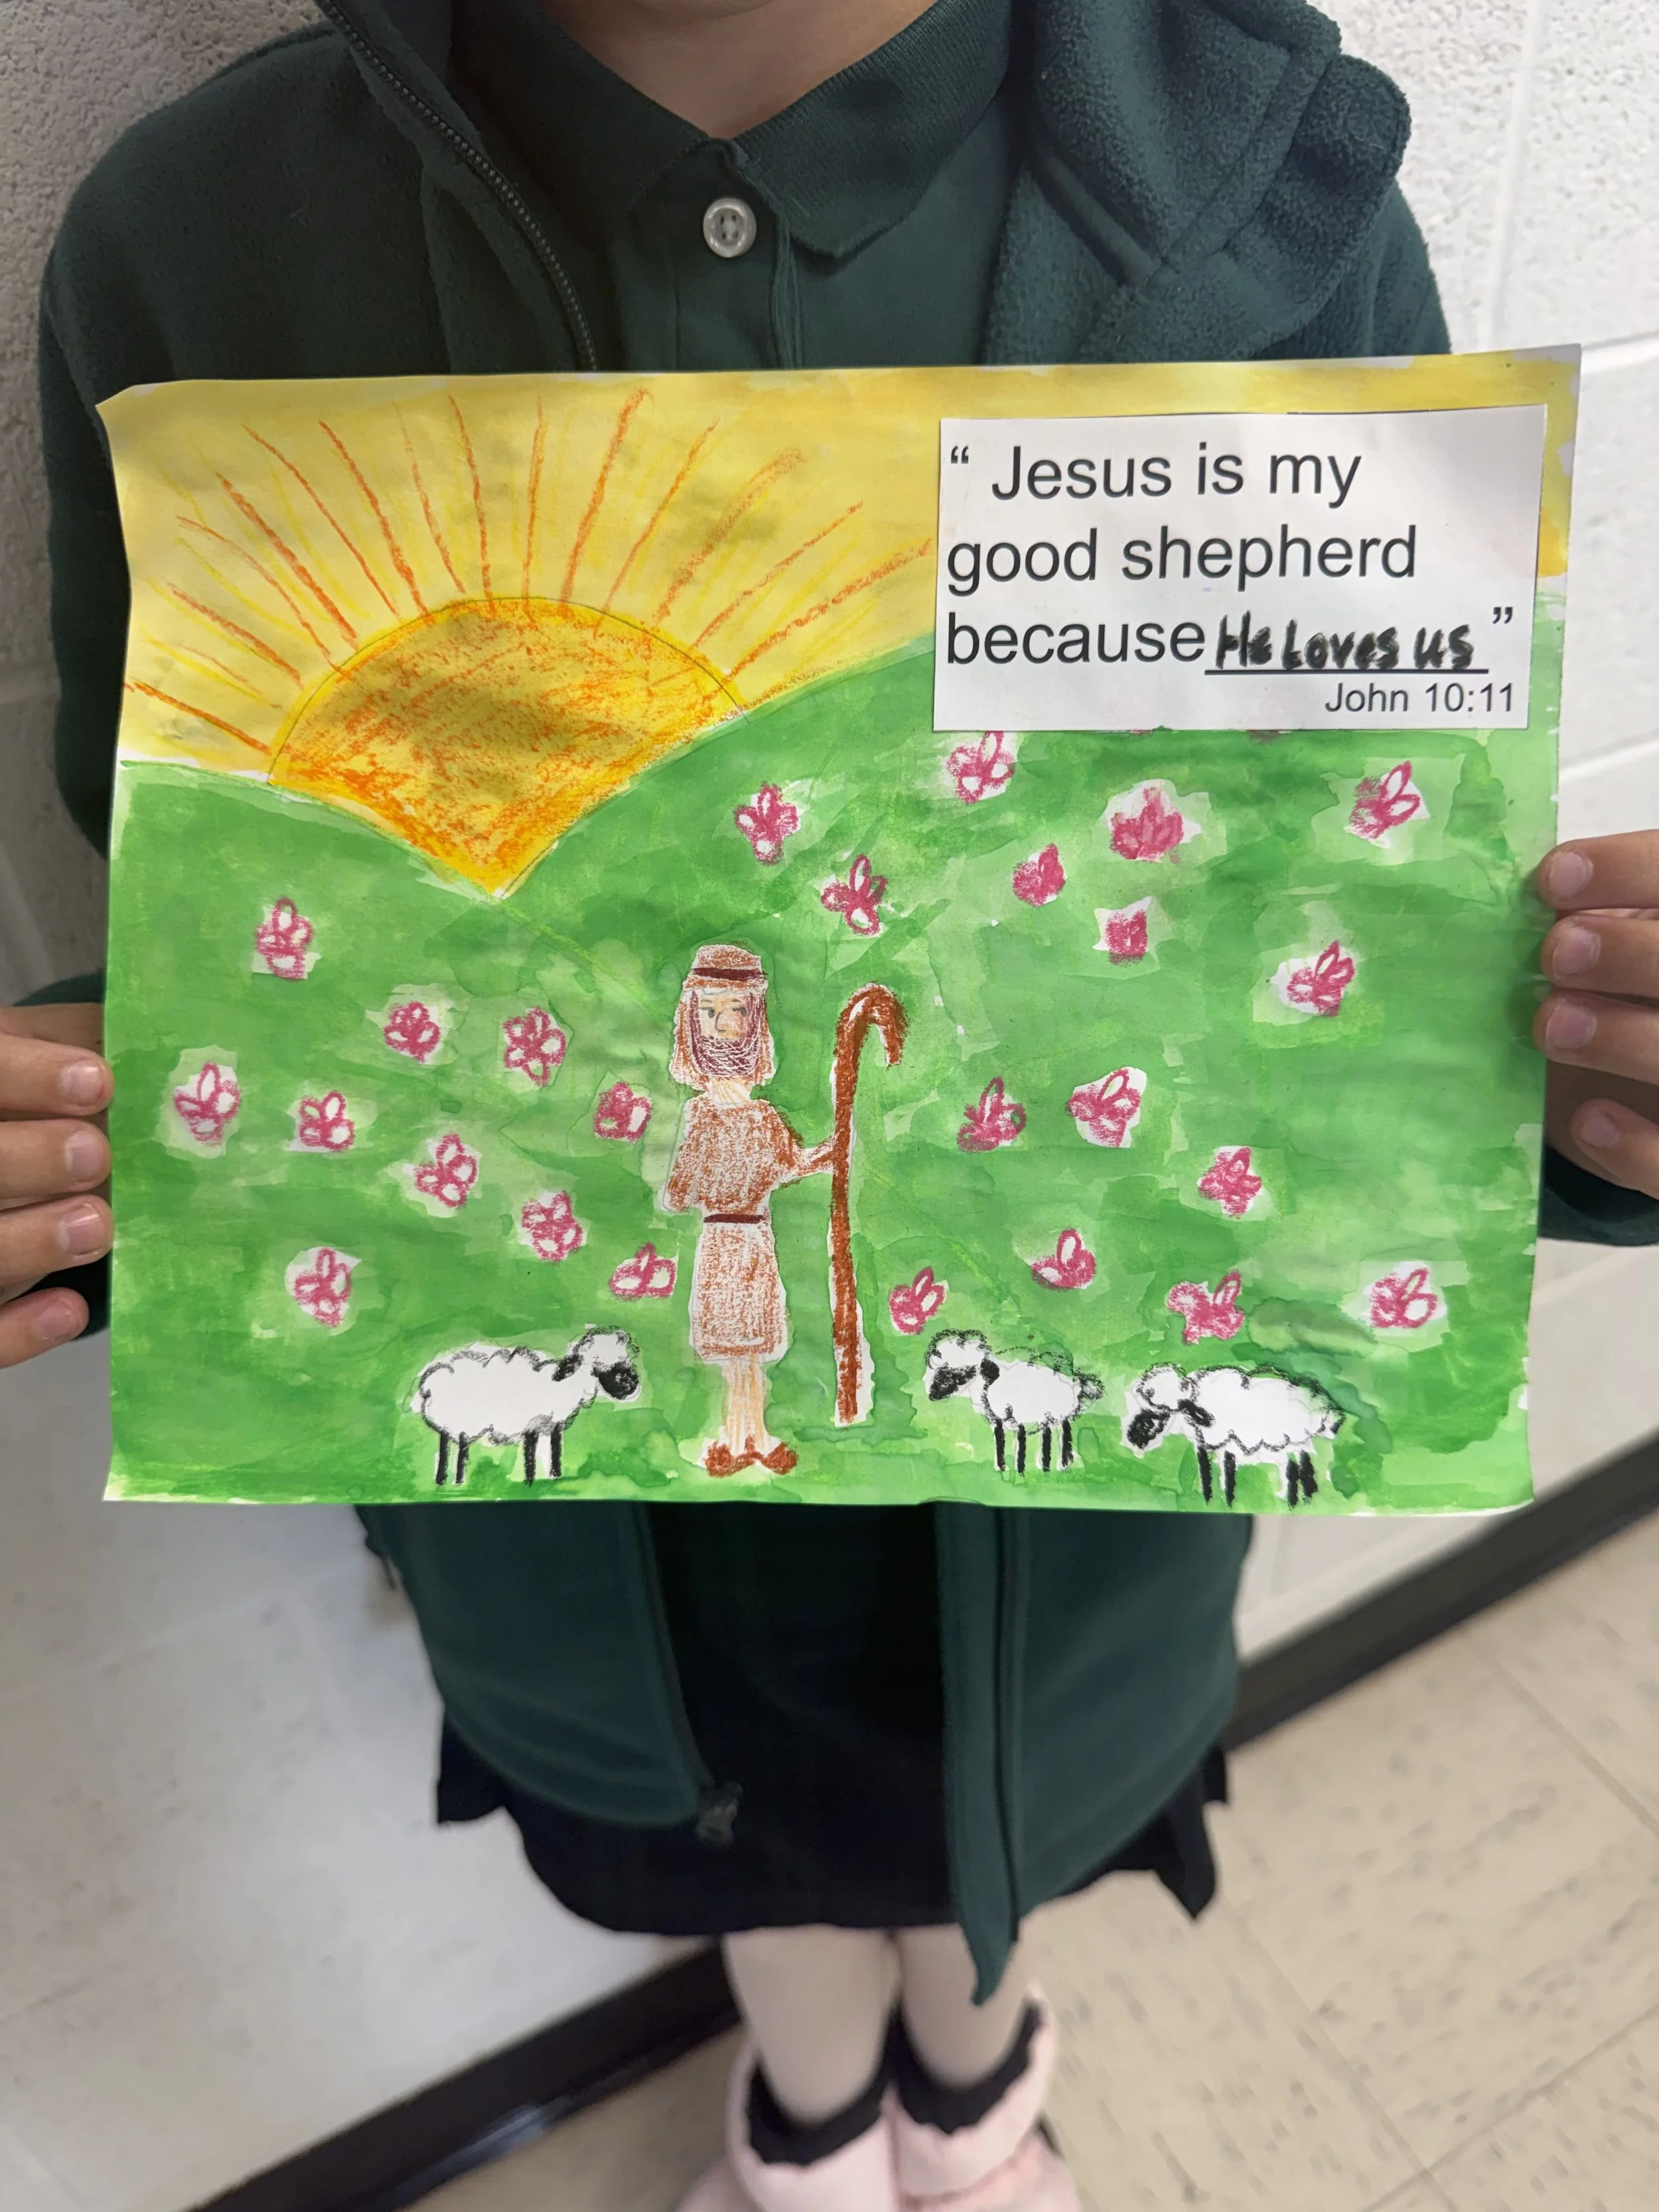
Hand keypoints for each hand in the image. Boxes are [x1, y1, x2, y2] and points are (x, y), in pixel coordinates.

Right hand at [0, 1003, 111, 1365]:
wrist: (10, 1167)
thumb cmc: (23, 1104)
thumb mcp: (33, 1056)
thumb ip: (76, 1041)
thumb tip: (164, 1031)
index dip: (25, 1076)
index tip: (98, 1081)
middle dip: (25, 1159)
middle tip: (95, 1155)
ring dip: (29, 1240)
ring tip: (98, 1225)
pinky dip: (19, 1329)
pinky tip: (69, 1309)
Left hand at [1536, 833, 1658, 1200]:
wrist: (1626, 1097)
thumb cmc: (1608, 997)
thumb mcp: (1602, 948)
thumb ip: (1579, 919)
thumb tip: (1518, 897)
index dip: (1629, 871)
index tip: (1553, 879)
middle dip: (1633, 954)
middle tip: (1556, 955)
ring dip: (1626, 1038)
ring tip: (1551, 1026)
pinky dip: (1639, 1146)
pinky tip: (1591, 1121)